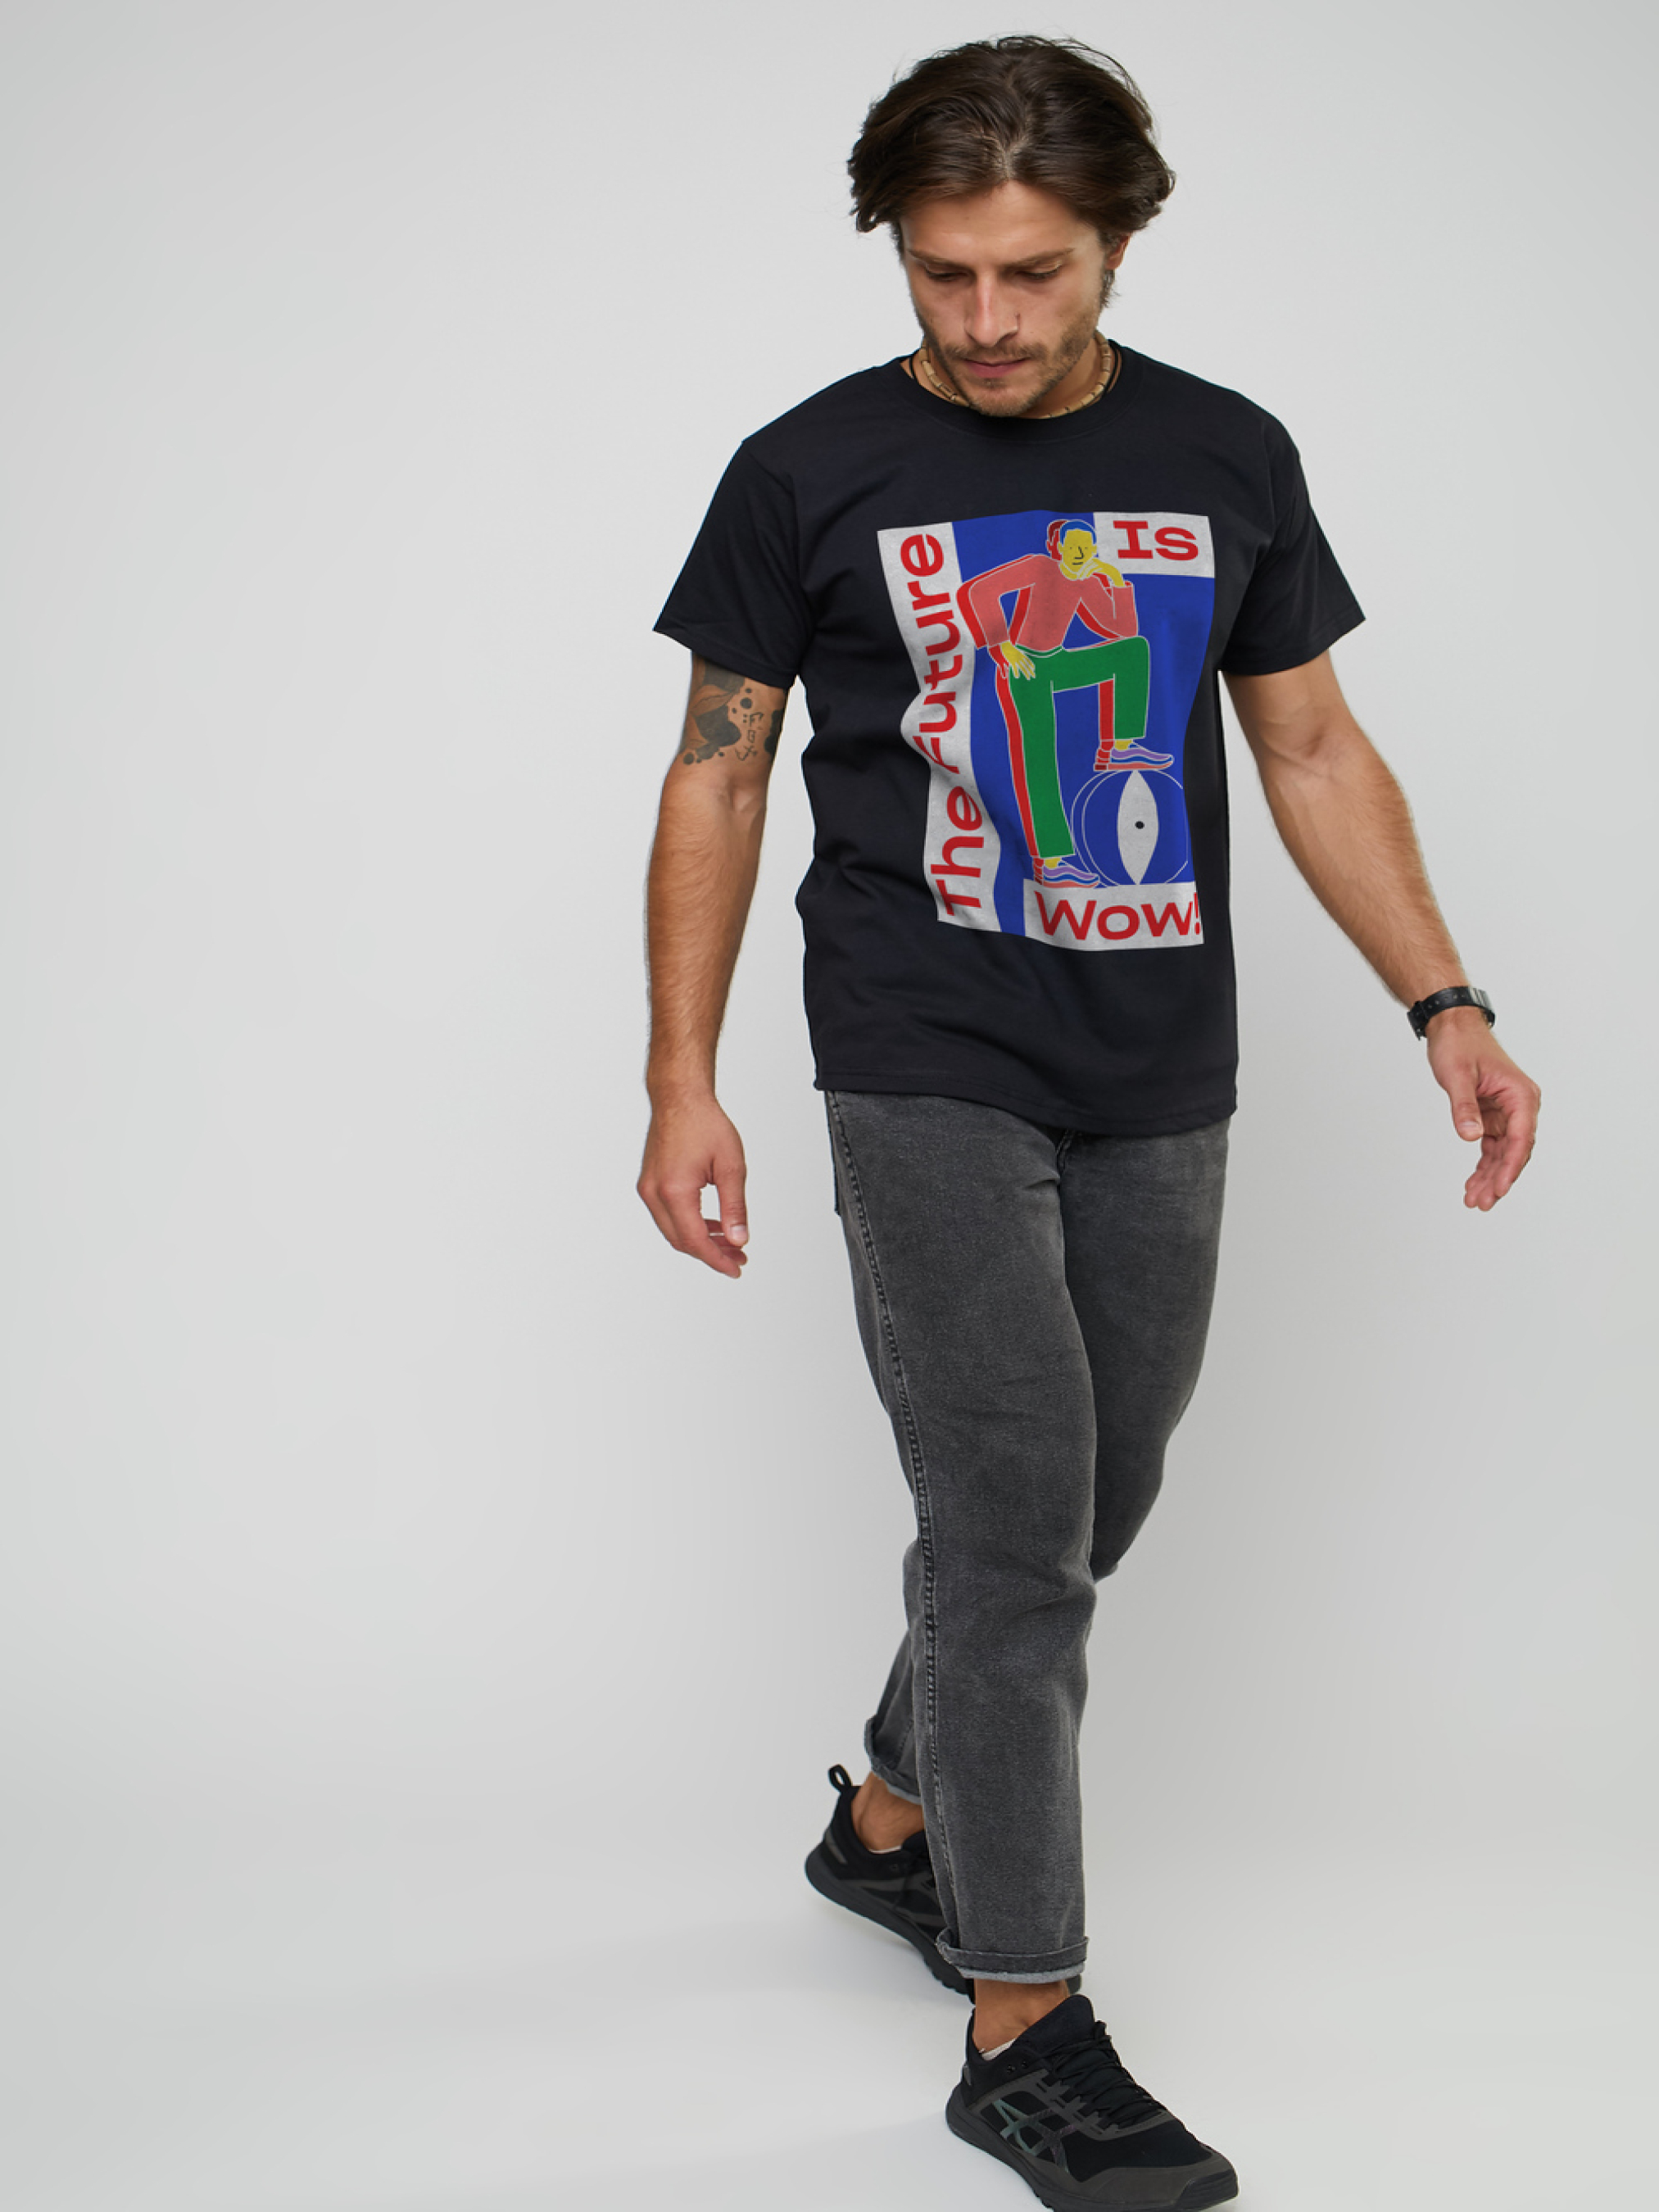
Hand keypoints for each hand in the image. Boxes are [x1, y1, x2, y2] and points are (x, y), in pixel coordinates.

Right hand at [637, 1092, 749, 1277]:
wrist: (680, 1097)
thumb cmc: (704, 1123)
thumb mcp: (731, 1167)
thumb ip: (735, 1207)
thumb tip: (739, 1238)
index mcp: (675, 1190)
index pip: (695, 1241)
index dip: (717, 1259)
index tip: (736, 1268)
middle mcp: (655, 1193)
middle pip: (681, 1241)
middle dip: (711, 1253)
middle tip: (738, 1256)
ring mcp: (648, 1189)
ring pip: (673, 1231)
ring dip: (700, 1240)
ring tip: (729, 1242)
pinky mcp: (649, 1183)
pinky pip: (667, 1216)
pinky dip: (688, 1225)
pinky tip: (711, 1225)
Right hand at [996, 640, 1035, 680]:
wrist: (1005, 645)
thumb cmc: (1010, 648)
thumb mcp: (1016, 651)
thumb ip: (1019, 654)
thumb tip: (1020, 657)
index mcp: (1022, 654)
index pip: (1028, 660)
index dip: (1031, 665)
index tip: (1033, 669)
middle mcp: (1020, 657)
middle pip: (1027, 665)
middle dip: (1030, 671)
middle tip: (1034, 676)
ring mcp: (1016, 660)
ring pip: (1022, 667)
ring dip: (1026, 673)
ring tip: (1028, 678)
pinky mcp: (1011, 661)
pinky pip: (1014, 668)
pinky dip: (1016, 672)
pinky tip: (1017, 676)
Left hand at [1424, 1009, 1539, 1209]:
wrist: (1452, 1026)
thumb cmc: (1459, 1044)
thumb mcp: (1458, 1076)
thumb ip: (1464, 1107)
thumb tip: (1470, 1136)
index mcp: (1520, 1096)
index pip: (1520, 1139)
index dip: (1510, 1167)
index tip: (1499, 1188)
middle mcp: (1519, 1106)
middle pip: (1514, 1151)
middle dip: (1498, 1179)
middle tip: (1481, 1203)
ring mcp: (1506, 1112)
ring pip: (1502, 1153)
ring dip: (1489, 1177)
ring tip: (1474, 1200)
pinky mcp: (1492, 1115)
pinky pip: (1492, 1146)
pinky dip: (1483, 1165)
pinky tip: (1473, 1183)